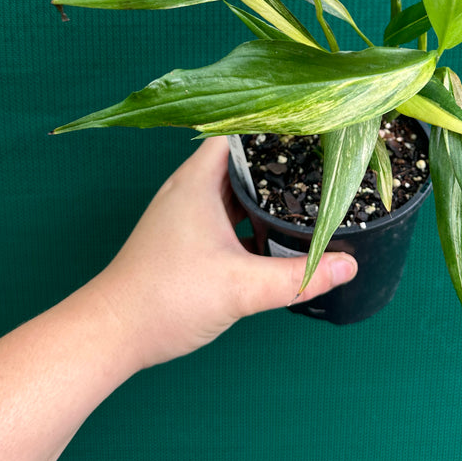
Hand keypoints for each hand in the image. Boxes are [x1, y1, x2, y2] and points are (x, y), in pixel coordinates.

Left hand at [93, 136, 357, 368]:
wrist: (112, 334)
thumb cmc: (167, 298)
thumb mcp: (242, 288)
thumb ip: (298, 277)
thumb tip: (349, 265)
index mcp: (197, 182)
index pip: (238, 132)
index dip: (273, 125)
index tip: (311, 127)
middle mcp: (188, 190)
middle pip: (239, 159)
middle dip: (277, 159)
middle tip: (320, 160)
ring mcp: (184, 214)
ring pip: (232, 189)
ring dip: (263, 190)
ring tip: (307, 190)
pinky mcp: (183, 238)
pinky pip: (224, 213)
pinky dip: (249, 215)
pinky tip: (275, 231)